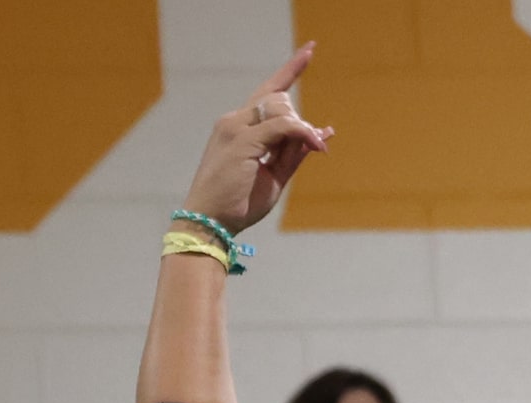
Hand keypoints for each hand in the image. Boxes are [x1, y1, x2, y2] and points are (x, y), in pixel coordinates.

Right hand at [181, 47, 333, 236]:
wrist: (209, 224)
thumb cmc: (237, 205)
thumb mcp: (274, 176)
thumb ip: (293, 153)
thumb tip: (321, 133)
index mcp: (236, 128)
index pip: (267, 92)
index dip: (290, 70)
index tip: (310, 49)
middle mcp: (233, 121)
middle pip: (278, 99)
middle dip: (300, 120)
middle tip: (315, 144)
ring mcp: (235, 127)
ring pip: (281, 108)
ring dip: (303, 127)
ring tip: (315, 147)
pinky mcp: (243, 139)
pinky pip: (284, 125)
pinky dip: (303, 132)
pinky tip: (316, 143)